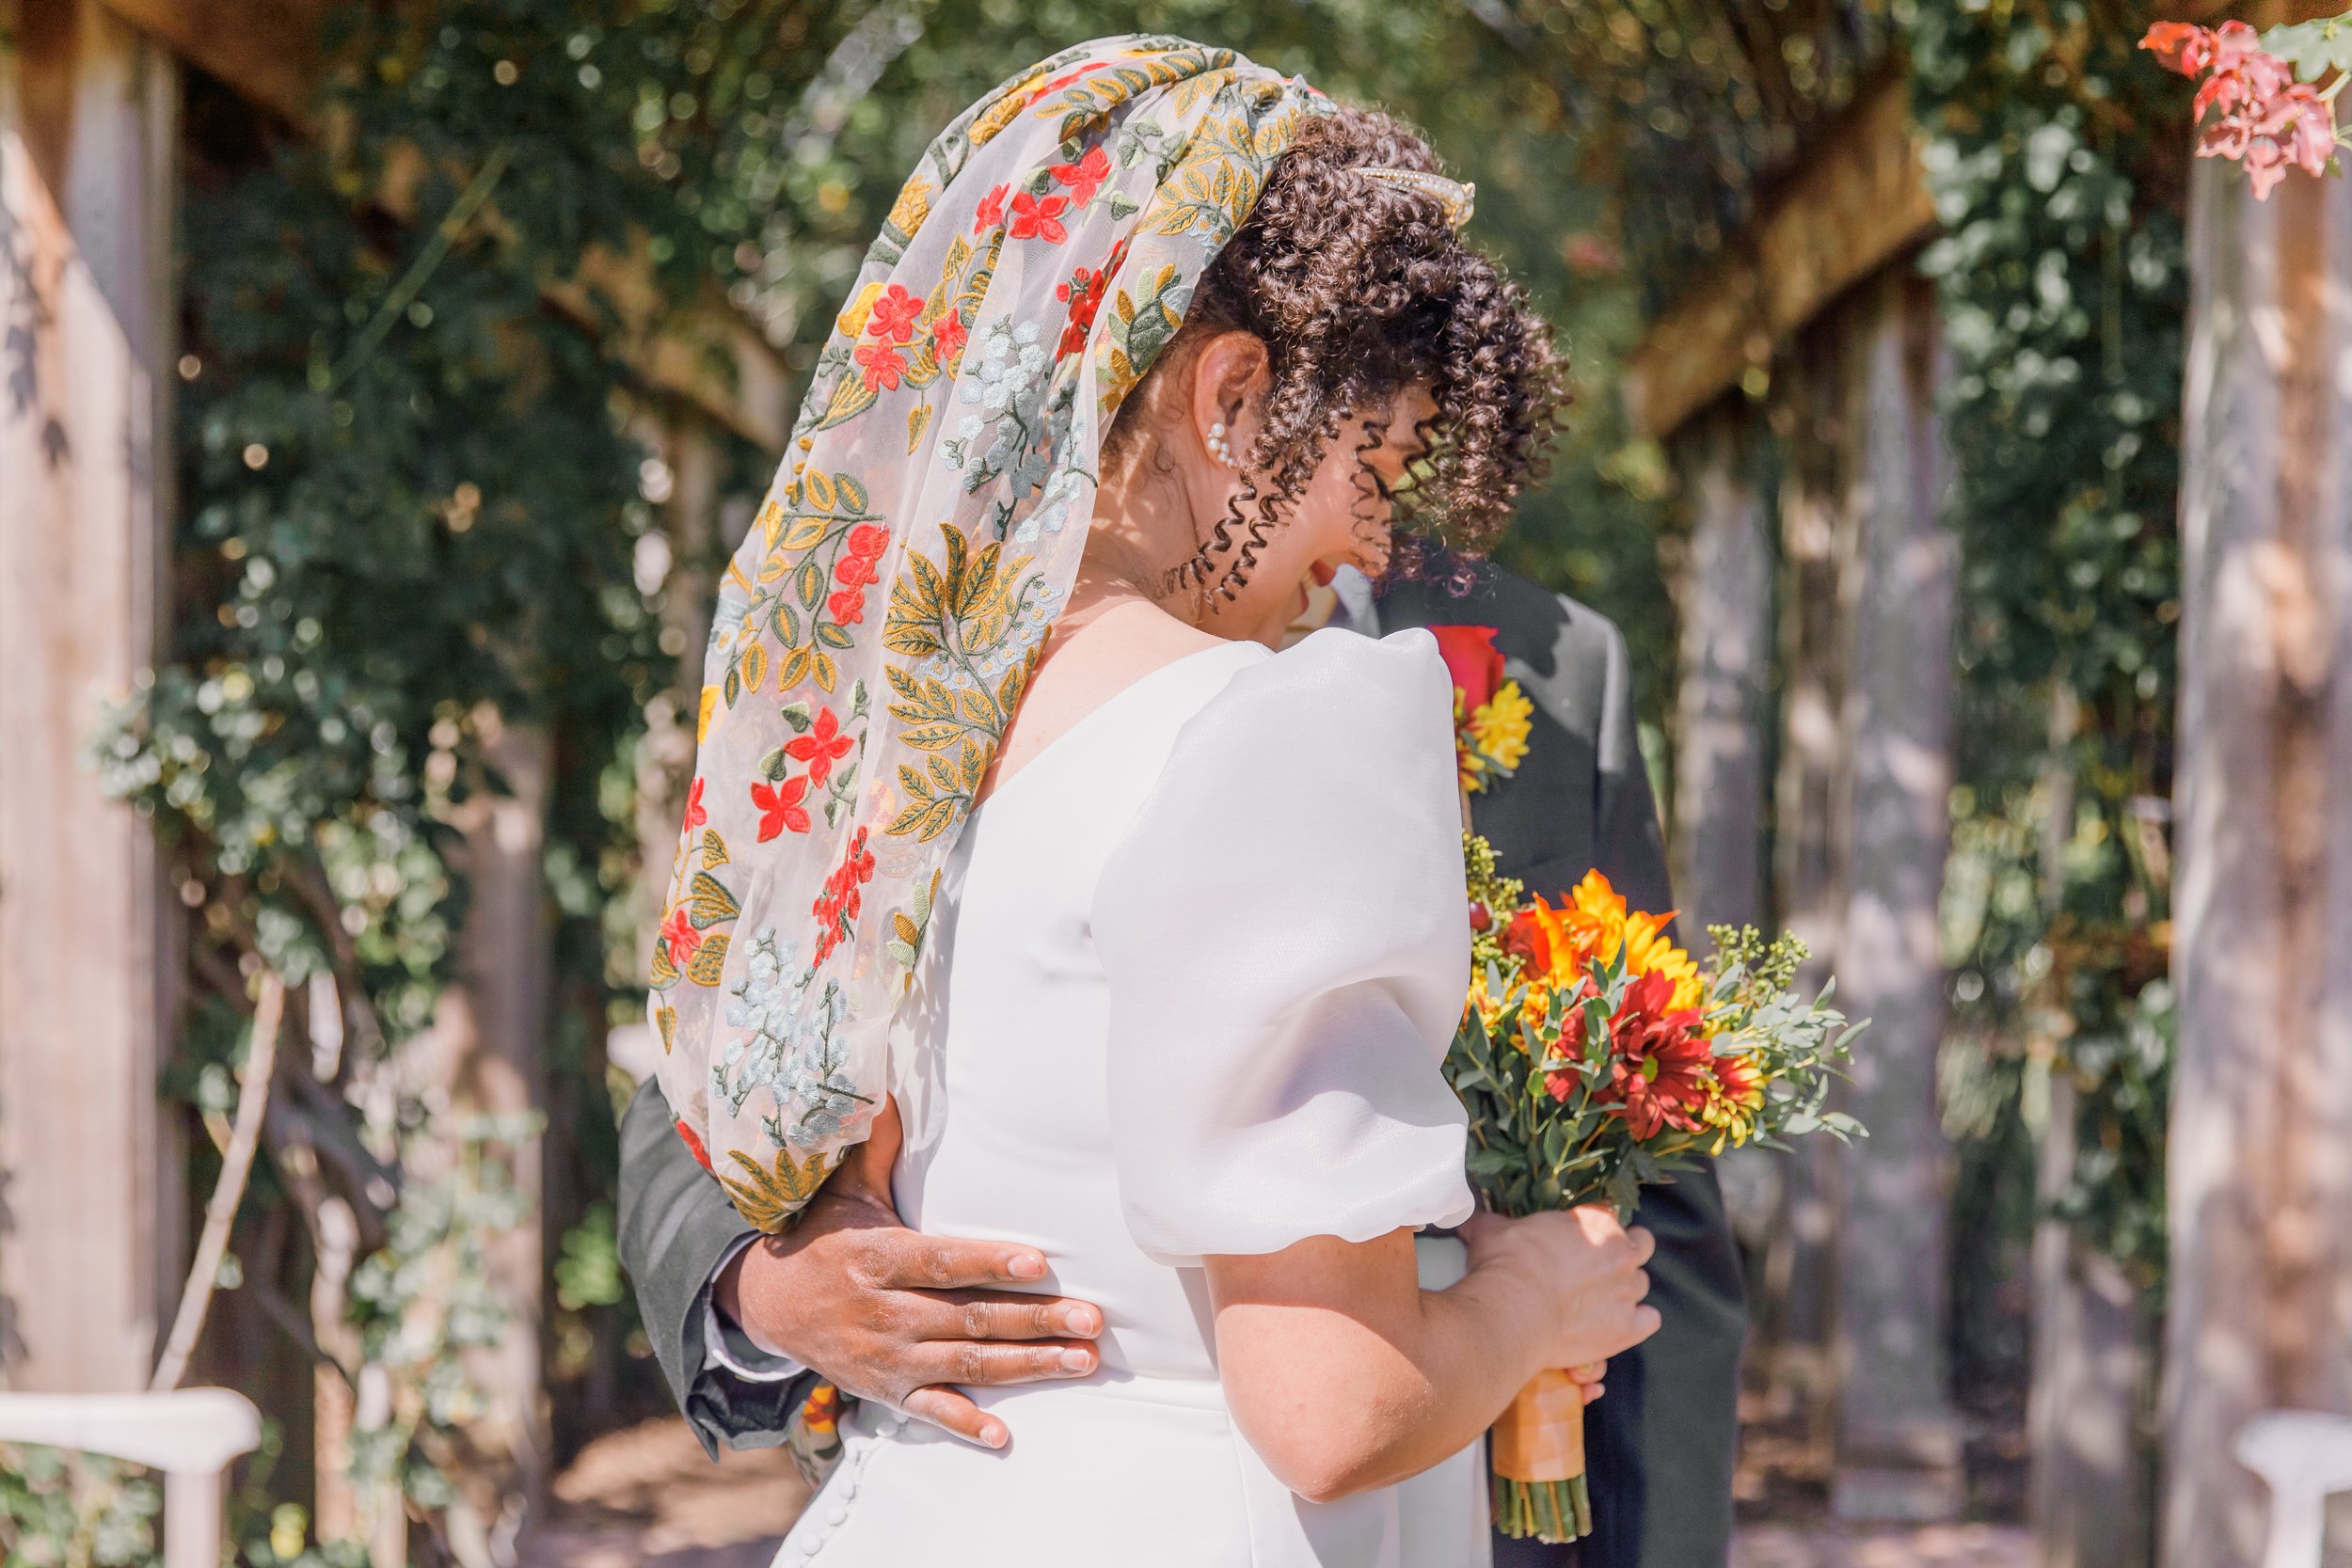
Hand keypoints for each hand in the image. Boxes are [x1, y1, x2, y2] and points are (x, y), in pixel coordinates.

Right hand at [714, 1097, 1101, 1449]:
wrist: (767, 1303)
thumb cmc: (823, 1236)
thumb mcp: (844, 1189)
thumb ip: (877, 1146)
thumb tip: (891, 1088)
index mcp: (878, 1258)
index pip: (943, 1261)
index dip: (990, 1262)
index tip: (1038, 1263)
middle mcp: (884, 1311)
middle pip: (969, 1317)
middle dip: (1035, 1320)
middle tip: (1091, 1321)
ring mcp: (887, 1357)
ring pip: (966, 1363)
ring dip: (1026, 1366)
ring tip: (1081, 1360)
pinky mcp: (886, 1391)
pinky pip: (930, 1411)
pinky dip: (965, 1423)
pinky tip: (1004, 1434)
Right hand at [1459, 1205, 1659, 1372]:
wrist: (1512, 1310)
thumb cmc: (1504, 1265)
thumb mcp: (1492, 1231)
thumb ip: (1490, 1222)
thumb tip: (1468, 1219)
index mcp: (1594, 1222)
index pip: (1608, 1214)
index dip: (1593, 1227)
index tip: (1577, 1240)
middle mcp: (1619, 1252)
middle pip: (1640, 1244)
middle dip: (1624, 1252)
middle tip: (1597, 1266)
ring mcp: (1627, 1291)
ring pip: (1641, 1284)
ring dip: (1624, 1289)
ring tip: (1598, 1301)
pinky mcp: (1628, 1328)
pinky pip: (1649, 1320)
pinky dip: (1637, 1322)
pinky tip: (1618, 1324)